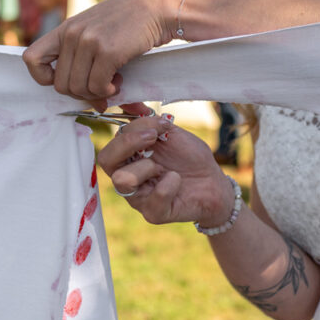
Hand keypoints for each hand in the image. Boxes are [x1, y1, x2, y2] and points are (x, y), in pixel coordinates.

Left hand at [22, 0, 178, 106]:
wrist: (155, 7)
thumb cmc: (127, 24)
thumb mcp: (94, 31)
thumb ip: (81, 57)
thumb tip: (87, 100)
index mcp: (65, 29)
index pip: (31, 59)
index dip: (43, 77)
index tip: (65, 78)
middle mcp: (72, 34)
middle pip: (60, 84)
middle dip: (80, 93)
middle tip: (99, 87)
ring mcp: (88, 42)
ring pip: (78, 88)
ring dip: (96, 93)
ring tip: (111, 82)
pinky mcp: (107, 52)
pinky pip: (97, 86)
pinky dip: (108, 91)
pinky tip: (118, 81)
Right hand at [97, 105, 235, 228]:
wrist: (214, 181)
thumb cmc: (189, 158)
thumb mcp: (171, 133)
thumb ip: (150, 121)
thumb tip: (135, 106)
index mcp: (127, 159)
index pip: (108, 147)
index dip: (126, 134)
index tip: (153, 126)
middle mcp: (127, 178)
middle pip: (106, 161)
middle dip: (128, 144)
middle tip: (154, 138)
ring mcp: (138, 198)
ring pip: (123, 180)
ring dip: (146, 166)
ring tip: (165, 168)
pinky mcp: (154, 213)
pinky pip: (154, 198)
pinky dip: (169, 184)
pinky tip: (177, 180)